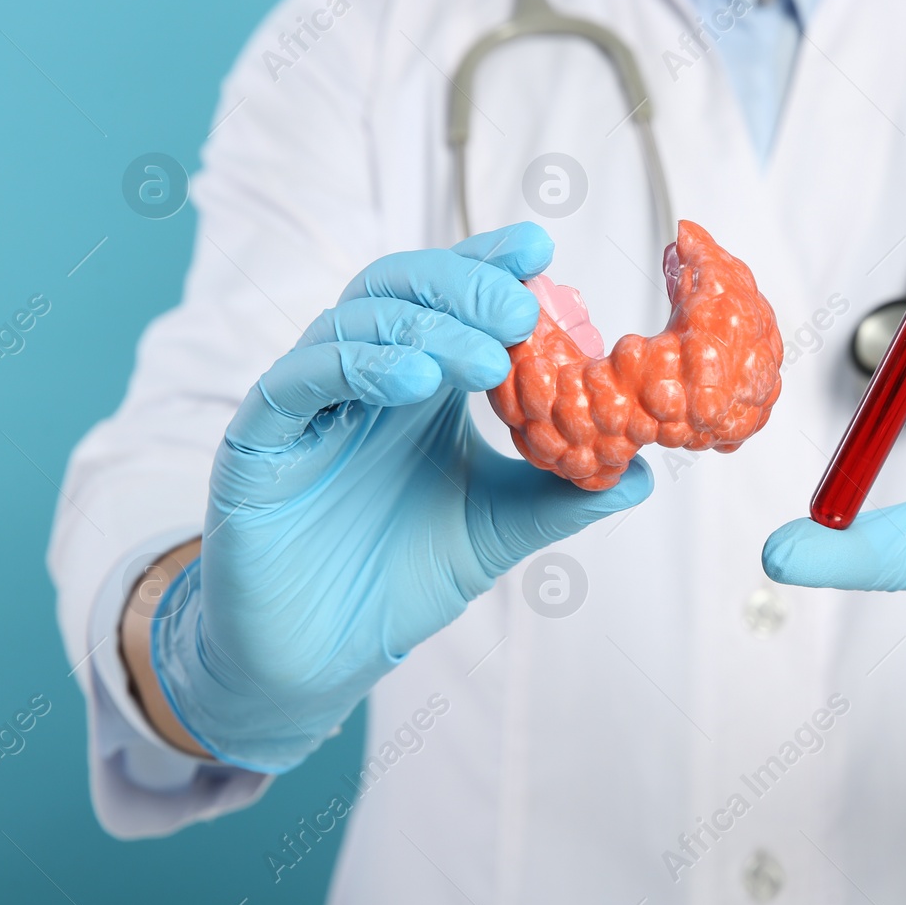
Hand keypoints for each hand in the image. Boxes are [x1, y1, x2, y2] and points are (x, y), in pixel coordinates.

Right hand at [147, 223, 651, 772]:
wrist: (320, 655)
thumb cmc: (401, 576)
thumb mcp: (499, 527)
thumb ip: (563, 494)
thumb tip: (646, 472)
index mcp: (418, 382)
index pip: (449, 297)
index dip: (488, 263)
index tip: (539, 249)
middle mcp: (361, 377)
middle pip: (401, 291)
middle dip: (462, 286)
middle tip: (520, 307)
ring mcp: (308, 403)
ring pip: (352, 324)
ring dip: (423, 330)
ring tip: (485, 359)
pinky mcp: (259, 440)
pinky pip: (299, 381)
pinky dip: (355, 367)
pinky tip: (413, 384)